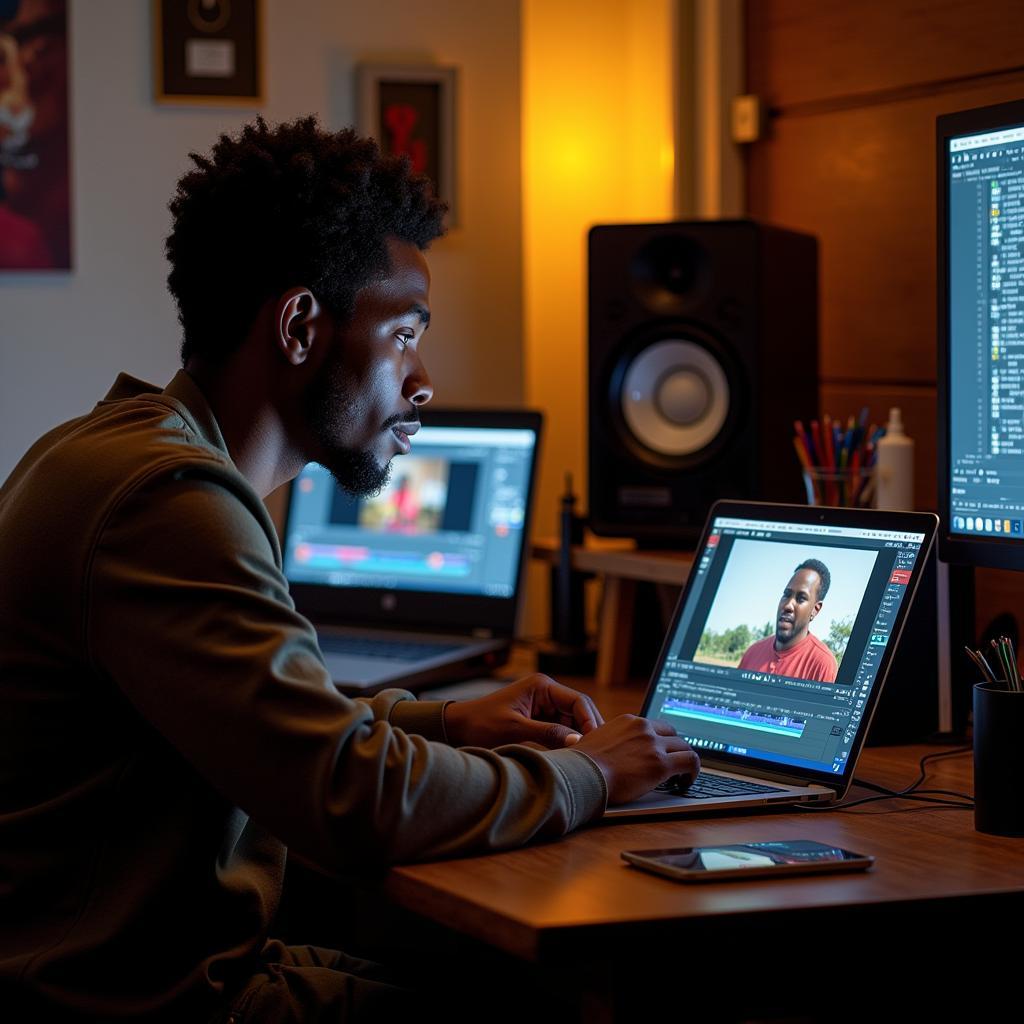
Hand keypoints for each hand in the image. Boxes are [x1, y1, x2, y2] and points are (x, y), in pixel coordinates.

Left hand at [443, 674, 603, 749]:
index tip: (595, 743)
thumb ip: (548, 733)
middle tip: (596, 753)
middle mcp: (545, 692)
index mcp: (542, 686)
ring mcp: (542, 705)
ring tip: (585, 757)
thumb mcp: (515, 730)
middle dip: (587, 729)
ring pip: (571, 721)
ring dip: (577, 736)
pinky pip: (560, 728)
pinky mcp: (538, 718)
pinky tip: (571, 755)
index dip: (589, 721)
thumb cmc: (482, 724)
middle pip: (578, 710)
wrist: (458, 728)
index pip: (578, 701)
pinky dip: (566, 740)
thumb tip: (578, 741)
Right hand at [572, 715, 699, 803]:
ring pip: (685, 746)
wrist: (582, 774)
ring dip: (685, 761)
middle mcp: (643, 728)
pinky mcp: (661, 764)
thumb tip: (610, 751)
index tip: (662, 751)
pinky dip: (693, 772)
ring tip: (682, 776)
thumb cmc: (583, 764)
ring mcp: (653, 745)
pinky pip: (691, 762)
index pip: (655, 726)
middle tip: (674, 764)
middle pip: (673, 733)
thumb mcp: (596, 741)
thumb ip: (610, 741)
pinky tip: (686, 782)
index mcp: (629, 721)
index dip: (661, 740)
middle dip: (675, 749)